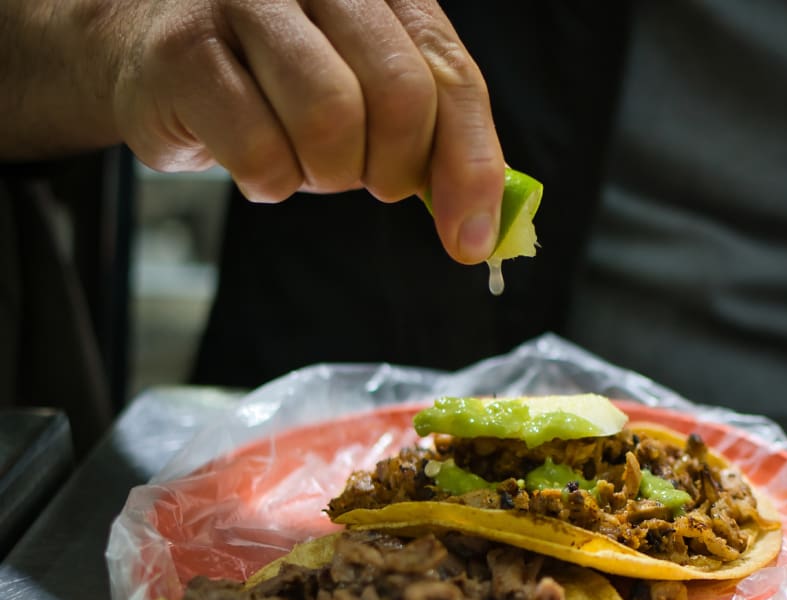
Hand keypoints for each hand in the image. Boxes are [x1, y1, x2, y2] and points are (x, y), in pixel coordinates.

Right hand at [102, 0, 502, 263]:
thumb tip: (482, 227)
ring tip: (298, 157)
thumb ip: (433, 136)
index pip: (452, 75)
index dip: (470, 165)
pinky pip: (261, 153)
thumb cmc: (278, 77)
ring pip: (330, 120)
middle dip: (391, 167)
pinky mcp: (184, 49)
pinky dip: (267, 182)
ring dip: (323, 172)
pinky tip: (250, 155)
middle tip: (365, 178)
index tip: (470, 237)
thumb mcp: (369, 88)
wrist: (152, 47)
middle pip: (400, 95)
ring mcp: (246, 0)